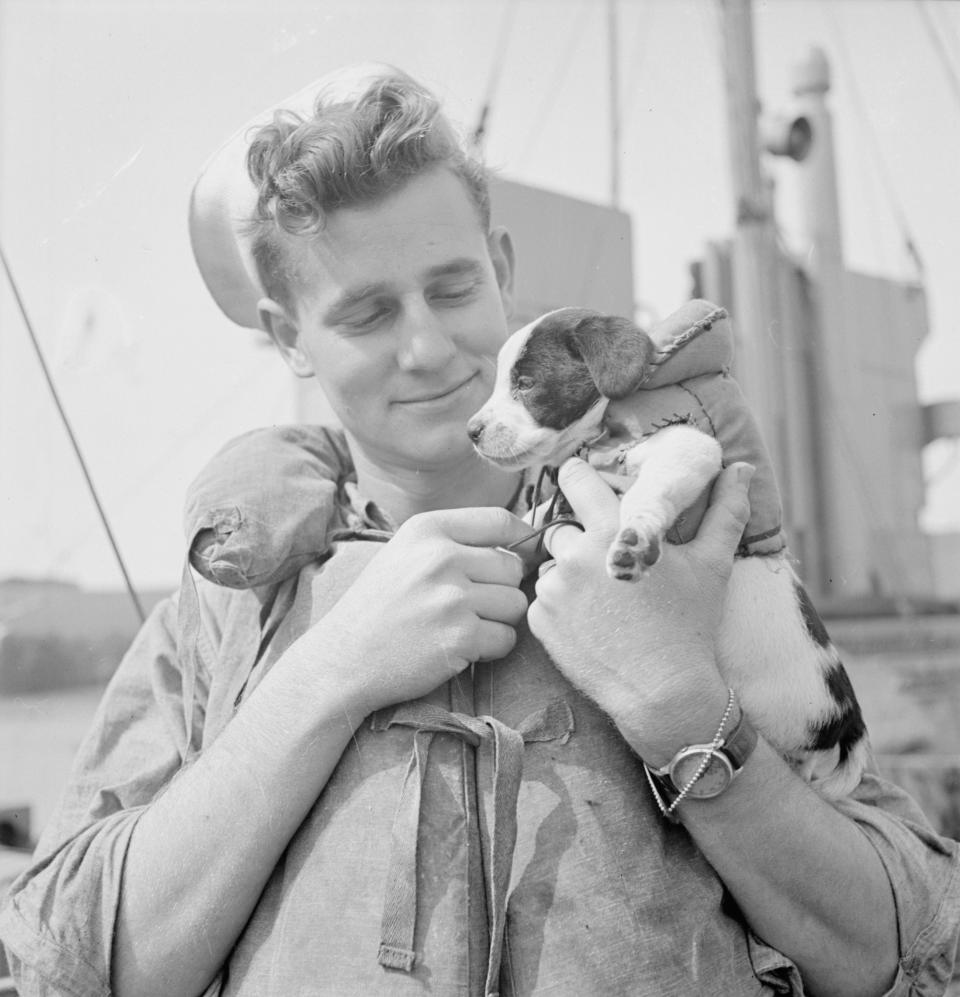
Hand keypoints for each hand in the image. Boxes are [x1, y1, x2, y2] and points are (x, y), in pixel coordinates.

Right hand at [293, 507, 530, 714]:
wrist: (341, 660)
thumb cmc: (377, 607)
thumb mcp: (405, 553)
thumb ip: (454, 542)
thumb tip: (520, 542)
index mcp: (427, 529)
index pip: (500, 520)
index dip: (522, 538)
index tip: (525, 554)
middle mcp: (440, 557)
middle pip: (513, 566)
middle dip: (502, 589)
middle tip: (472, 606)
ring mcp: (451, 597)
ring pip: (515, 603)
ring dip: (498, 620)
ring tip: (463, 627)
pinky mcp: (460, 637)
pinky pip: (507, 638)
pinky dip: (491, 649)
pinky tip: (461, 648)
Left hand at [526, 458, 754, 762]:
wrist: (663, 693)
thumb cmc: (689, 625)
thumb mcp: (712, 564)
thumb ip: (724, 510)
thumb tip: (740, 467)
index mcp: (611, 531)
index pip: (574, 478)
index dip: (578, 477)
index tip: (584, 483)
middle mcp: (573, 554)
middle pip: (561, 525)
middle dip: (579, 536)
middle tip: (607, 560)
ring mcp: (552, 588)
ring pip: (551, 564)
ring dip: (569, 573)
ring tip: (604, 599)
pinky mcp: (539, 620)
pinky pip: (543, 598)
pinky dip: (561, 605)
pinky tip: (591, 622)